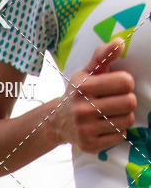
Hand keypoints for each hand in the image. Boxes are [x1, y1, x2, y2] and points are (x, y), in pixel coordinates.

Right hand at [51, 39, 136, 153]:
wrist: (57, 122)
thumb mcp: (86, 72)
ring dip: (125, 116)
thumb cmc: (78, 93)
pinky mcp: (89, 144)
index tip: (118, 86)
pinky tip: (107, 126)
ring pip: (127, 121)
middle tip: (118, 101)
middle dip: (128, 100)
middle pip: (129, 102)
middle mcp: (82, 109)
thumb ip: (103, 56)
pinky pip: (120, 137)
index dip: (126, 83)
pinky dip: (118, 131)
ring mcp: (85, 129)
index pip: (125, 82)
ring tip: (113, 114)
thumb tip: (120, 42)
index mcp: (83, 87)